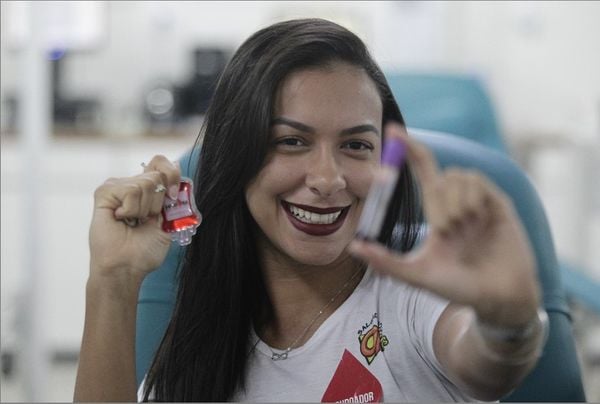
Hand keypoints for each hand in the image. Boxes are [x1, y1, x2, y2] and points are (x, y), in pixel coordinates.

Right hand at [89, 155, 180, 280]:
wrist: (126, 266)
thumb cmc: (144, 250)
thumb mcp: (168, 221)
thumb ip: (174, 197)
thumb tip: (179, 168)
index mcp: (148, 191)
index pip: (161, 163)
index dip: (172, 175)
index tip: (173, 197)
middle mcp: (132, 185)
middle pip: (157, 174)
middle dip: (159, 201)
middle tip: (146, 219)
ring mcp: (117, 187)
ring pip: (146, 182)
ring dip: (144, 209)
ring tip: (132, 222)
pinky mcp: (105, 192)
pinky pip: (130, 190)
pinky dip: (131, 209)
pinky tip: (121, 219)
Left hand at [349, 123, 540, 327]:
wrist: (498, 300)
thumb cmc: (458, 288)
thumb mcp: (417, 275)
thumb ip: (385, 262)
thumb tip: (353, 247)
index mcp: (439, 213)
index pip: (424, 171)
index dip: (410, 149)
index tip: (392, 130)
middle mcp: (458, 203)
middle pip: (439, 173)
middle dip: (436, 199)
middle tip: (446, 229)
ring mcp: (480, 202)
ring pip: (456, 175)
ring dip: (451, 201)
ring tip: (460, 227)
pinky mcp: (499, 204)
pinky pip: (476, 181)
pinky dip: (469, 198)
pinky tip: (475, 218)